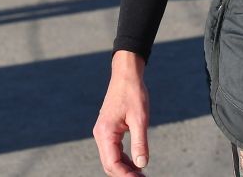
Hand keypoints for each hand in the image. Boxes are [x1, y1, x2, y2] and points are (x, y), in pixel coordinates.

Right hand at [95, 52, 150, 175]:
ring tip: (141, 174)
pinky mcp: (108, 130)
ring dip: (124, 168)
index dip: (125, 175)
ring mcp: (103, 132)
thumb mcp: (140, 118)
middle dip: (124, 174)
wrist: (126, 75)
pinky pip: (113, 150)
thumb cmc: (133, 93)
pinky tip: (135, 163)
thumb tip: (142, 164)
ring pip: (111, 158)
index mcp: (106, 133)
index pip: (112, 163)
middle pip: (109, 164)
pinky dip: (123, 159)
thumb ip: (140, 142)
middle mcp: (100, 134)